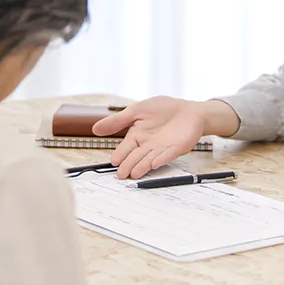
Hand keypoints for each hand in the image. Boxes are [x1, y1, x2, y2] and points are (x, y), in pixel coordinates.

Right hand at [93, 96, 221, 178]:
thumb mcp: (136, 111)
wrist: (188, 110)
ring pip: (149, 159)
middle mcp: (148, 145)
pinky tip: (154, 164)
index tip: (114, 162)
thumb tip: (95, 129)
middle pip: (136, 157)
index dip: (120, 155)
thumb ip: (117, 121)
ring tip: (134, 174)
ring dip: (142, 167)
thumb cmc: (162, 109)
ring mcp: (162, 148)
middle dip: (128, 165)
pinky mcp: (176, 149)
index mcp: (137, 136)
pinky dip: (161, 159)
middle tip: (121, 175)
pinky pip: (167, 154)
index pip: (125, 148)